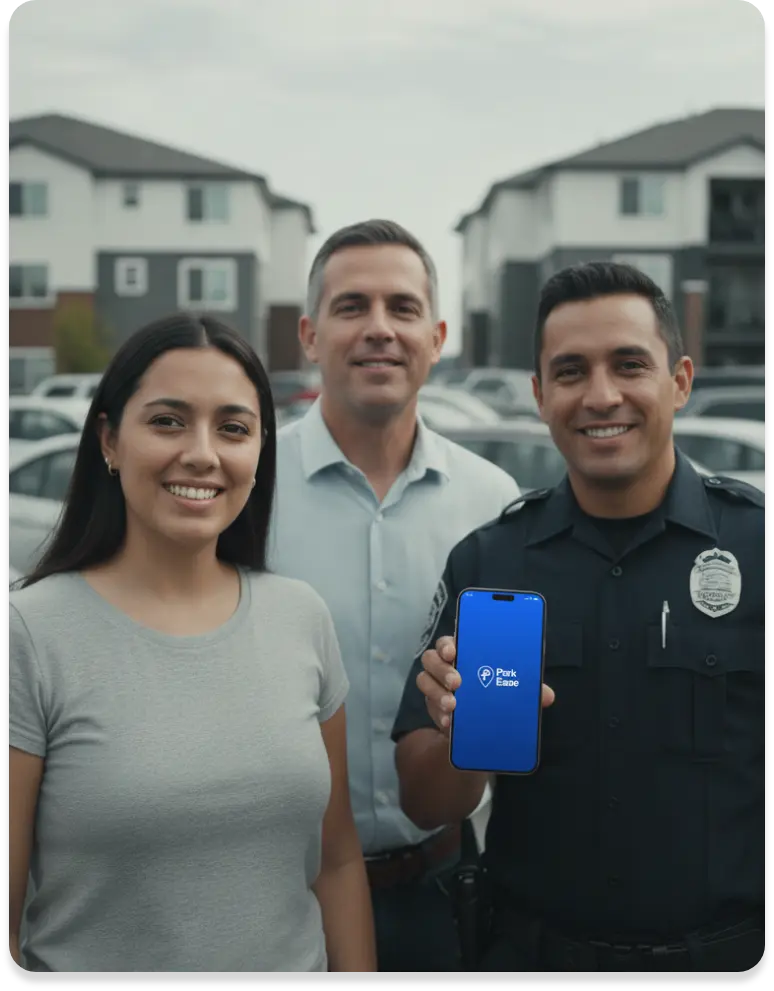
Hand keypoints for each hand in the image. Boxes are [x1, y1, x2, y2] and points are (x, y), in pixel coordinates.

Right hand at [417, 635, 555, 734]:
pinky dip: (438, 713)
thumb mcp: (514, 689)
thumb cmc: (497, 694)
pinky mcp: (433, 706)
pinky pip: (428, 706)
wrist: (482, 725)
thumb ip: (528, 689)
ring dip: (437, 691)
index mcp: (465, 652)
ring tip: (453, 704)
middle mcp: (445, 665)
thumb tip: (547, 696)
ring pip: (425, 679)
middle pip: (432, 657)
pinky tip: (449, 722)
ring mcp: (436, 685)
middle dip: (443, 668)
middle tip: (457, 682)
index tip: (454, 650)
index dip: (449, 642)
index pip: (451, 640)